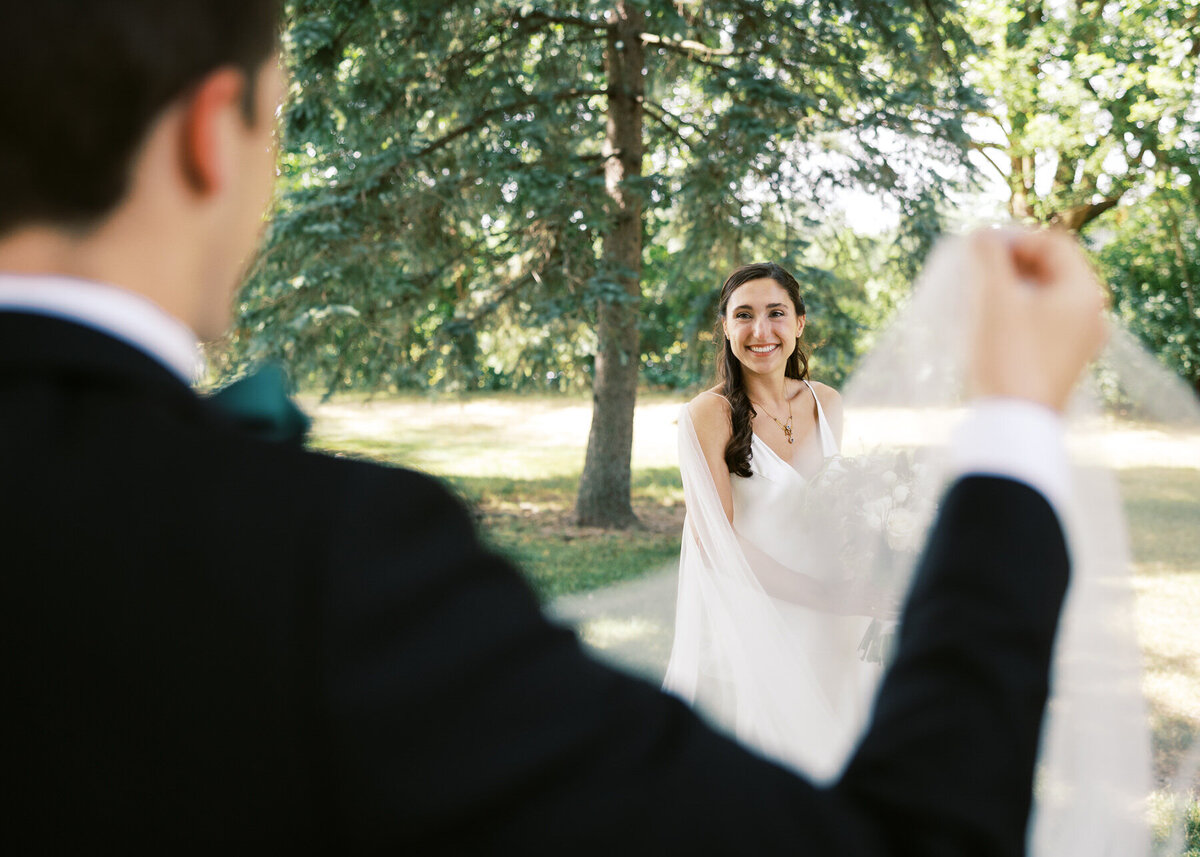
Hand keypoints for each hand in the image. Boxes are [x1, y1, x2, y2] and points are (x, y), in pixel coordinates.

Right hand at [967, 228, 1108, 412]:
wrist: (1014, 423)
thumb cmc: (1007, 355)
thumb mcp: (994, 299)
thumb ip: (988, 258)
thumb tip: (981, 235)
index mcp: (1084, 293)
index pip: (1053, 243)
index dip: (1014, 238)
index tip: (979, 249)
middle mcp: (1091, 315)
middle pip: (1052, 270)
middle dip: (1012, 263)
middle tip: (976, 269)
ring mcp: (1079, 342)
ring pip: (1045, 298)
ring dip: (1012, 288)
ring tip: (978, 295)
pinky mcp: (1062, 363)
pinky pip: (1043, 324)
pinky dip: (1018, 314)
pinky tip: (990, 324)